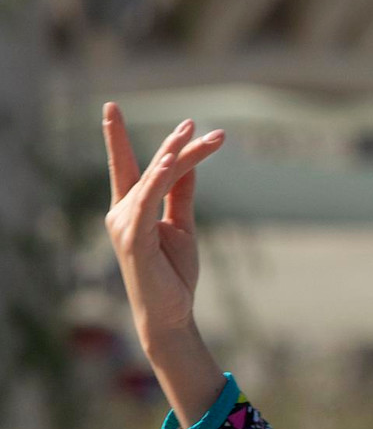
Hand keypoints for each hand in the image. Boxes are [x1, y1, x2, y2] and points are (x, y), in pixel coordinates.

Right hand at [102, 102, 227, 428]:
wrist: (170, 314)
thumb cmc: (173, 275)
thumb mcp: (182, 226)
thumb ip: (181, 195)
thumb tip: (187, 164)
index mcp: (132, 208)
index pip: (131, 166)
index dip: (129, 138)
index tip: (145, 114)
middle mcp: (122, 211)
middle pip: (152, 168)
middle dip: (174, 144)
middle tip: (195, 123)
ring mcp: (124, 222)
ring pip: (153, 177)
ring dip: (175, 154)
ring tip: (192, 131)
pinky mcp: (132, 235)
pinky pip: (148, 198)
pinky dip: (159, 177)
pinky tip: (172, 160)